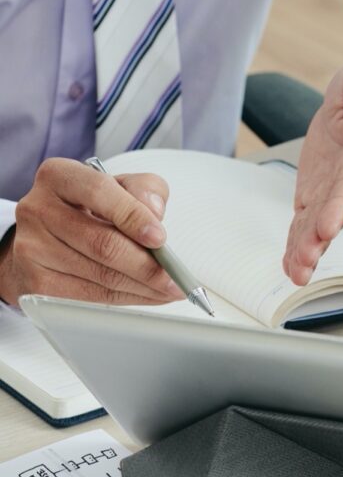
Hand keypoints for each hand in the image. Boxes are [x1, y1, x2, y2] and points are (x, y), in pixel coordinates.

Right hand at [0, 158, 182, 306]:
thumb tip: (154, 212)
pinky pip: (92, 297)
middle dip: (147, 266)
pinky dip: (128, 299)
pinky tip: (149, 296)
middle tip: (176, 277)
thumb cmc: (93, 208)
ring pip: (101, 276)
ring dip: (144, 287)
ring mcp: (32, 248)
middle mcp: (38, 209)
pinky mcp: (35, 283)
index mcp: (59, 177)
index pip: (99, 192)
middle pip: (102, 244)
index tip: (160, 238)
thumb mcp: (122, 187)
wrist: (50, 237)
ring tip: (170, 289)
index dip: (133, 217)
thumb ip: (145, 190)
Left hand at [283, 63, 342, 284]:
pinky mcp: (316, 196)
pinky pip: (306, 224)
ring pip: (319, 227)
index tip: (327, 227)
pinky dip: (297, 244)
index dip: (339, 208)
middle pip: (334, 215)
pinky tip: (290, 266)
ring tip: (296, 273)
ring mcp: (333, 193)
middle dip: (319, 240)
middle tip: (305, 262)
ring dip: (307, 250)